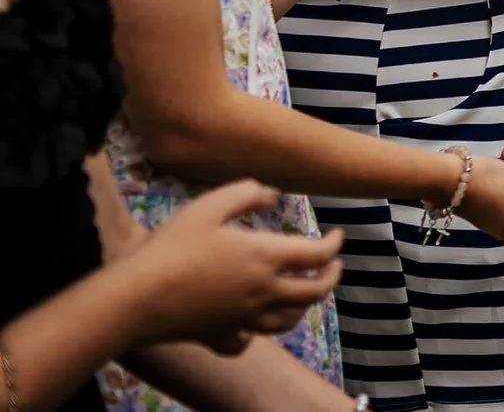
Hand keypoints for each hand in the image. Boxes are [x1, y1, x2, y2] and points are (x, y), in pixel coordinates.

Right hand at [125, 180, 345, 352]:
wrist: (135, 297)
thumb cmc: (172, 246)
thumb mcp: (209, 205)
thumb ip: (245, 193)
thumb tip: (271, 192)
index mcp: (266, 258)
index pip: (319, 255)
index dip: (335, 244)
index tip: (338, 235)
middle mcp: (262, 292)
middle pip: (314, 293)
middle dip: (331, 277)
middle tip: (333, 266)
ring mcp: (242, 318)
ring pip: (288, 320)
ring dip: (304, 306)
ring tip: (304, 293)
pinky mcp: (218, 335)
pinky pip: (246, 342)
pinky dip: (256, 335)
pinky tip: (252, 327)